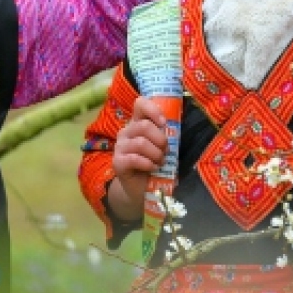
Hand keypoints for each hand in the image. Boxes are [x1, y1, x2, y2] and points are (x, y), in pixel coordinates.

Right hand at [107, 96, 170, 220]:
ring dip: (156, 154)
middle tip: (166, 152)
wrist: (141, 188)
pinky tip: (153, 168)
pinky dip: (148, 164)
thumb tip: (175, 130)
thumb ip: (165, 136)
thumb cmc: (153, 164)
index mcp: (137, 124)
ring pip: (141, 143)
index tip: (164, 124)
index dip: (153, 110)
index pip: (140, 104)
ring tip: (160, 162)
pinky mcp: (118, 162)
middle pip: (144, 126)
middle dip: (160, 140)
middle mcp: (126, 132)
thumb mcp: (161, 147)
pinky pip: (134, 159)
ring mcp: (120, 147)